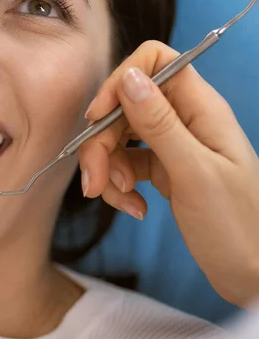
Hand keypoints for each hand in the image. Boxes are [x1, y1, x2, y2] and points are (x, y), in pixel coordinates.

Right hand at [79, 40, 258, 307]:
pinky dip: (121, 186)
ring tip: (123, 201)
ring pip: (119, 138)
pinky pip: (126, 164)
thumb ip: (158, 123)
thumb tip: (128, 76)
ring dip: (108, 169)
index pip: (154, 62)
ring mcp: (171, 145)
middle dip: (102, 143)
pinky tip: (136, 209)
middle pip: (125, 106)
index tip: (97, 117)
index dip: (120, 81)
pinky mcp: (162, 169)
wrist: (252, 276)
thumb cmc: (234, 225)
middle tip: (94, 182)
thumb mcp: (193, 172)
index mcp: (200, 108)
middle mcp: (184, 119)